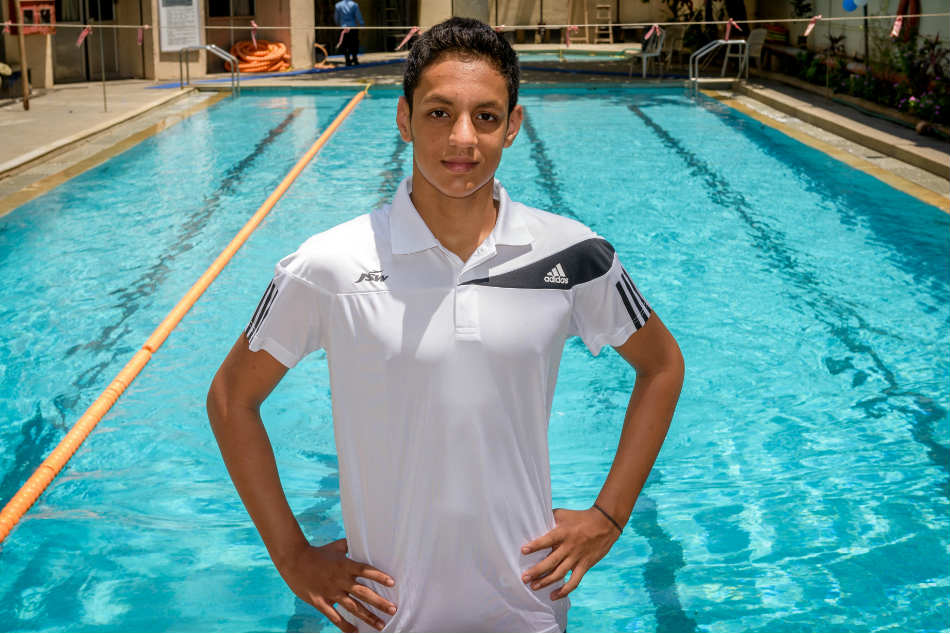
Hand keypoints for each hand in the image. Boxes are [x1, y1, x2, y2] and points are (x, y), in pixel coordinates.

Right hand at [275, 538, 396, 632]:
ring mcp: (331, 592)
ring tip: (381, 625)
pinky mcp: (321, 602)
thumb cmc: (317, 552)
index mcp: (345, 565)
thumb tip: (361, 539)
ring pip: (353, 607)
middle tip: (393, 610)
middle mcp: (340, 580)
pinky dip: (346, 626)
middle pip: (364, 593)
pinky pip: (335, 617)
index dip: (379, 576)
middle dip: (380, 603)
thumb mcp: (335, 547)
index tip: (392, 583)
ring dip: (368, 617)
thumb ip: (349, 545)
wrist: (294, 560)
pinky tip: (356, 631)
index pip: (366, 571)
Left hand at [520, 507, 620, 600]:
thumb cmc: (581, 517)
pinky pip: (574, 581)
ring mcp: (577, 558)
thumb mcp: (563, 514)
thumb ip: (549, 517)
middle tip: (524, 578)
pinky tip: (554, 596)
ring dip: (546, 581)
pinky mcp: (585, 566)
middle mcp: (569, 547)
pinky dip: (564, 590)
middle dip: (536, 571)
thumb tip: (534, 516)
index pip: (547, 540)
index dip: (536, 545)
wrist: (605, 523)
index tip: (523, 551)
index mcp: (563, 533)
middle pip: (551, 562)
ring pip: (560, 573)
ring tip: (534, 587)